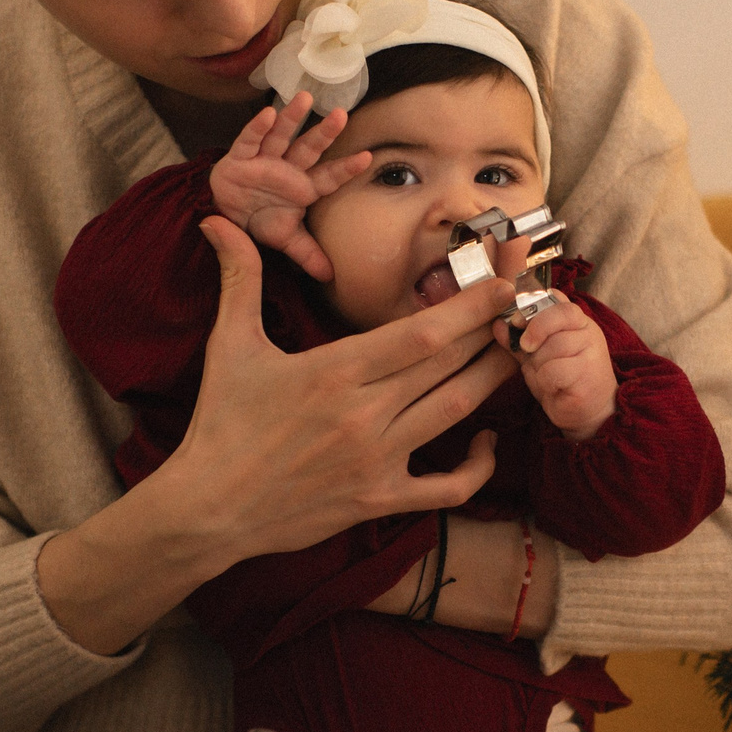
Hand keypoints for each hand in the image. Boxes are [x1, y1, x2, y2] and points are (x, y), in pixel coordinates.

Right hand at [163, 217, 520, 559]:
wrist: (208, 509)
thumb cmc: (220, 425)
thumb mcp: (227, 346)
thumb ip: (239, 278)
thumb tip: (215, 221)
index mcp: (334, 371)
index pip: (419, 334)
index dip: (470, 307)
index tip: (503, 281)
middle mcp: (364, 414)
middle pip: (448, 364)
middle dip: (491, 330)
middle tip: (524, 302)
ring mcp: (378, 460)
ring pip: (455, 411)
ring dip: (492, 378)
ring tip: (517, 349)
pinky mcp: (381, 499)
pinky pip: (449, 487)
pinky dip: (478, 466)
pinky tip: (487, 439)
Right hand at [206, 91, 371, 283]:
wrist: (224, 216)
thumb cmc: (259, 219)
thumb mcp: (285, 239)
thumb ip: (307, 253)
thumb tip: (330, 277)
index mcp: (301, 186)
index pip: (328, 177)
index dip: (346, 169)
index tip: (368, 158)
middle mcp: (286, 168)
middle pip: (309, 148)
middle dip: (325, 133)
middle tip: (342, 114)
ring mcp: (263, 160)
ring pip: (281, 135)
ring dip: (292, 117)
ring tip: (305, 98)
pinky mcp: (239, 158)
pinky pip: (248, 140)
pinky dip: (256, 127)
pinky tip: (267, 113)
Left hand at [497, 297, 615, 440]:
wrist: (589, 414)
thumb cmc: (562, 382)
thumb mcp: (536, 357)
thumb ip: (519, 341)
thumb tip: (498, 325)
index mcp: (576, 322)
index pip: (557, 299)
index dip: (533, 307)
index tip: (517, 322)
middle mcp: (588, 332)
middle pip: (553, 319)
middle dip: (533, 336)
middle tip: (528, 350)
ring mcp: (593, 352)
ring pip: (552, 347)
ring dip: (539, 365)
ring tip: (546, 377)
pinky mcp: (589, 375)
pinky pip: (554, 371)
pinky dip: (546, 382)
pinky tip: (555, 389)